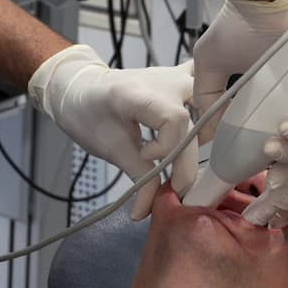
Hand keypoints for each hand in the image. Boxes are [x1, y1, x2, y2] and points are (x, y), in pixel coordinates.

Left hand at [30, 44, 196, 217]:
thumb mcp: (110, 148)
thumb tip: (149, 210)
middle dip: (187, 162)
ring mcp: (174, 77)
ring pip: (208, 106)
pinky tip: (205, 127)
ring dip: (203, 138)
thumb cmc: (87, 115)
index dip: (168, 147)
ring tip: (183, 159)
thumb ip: (138, 177)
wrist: (79, 88)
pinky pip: (203, 87)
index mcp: (138, 94)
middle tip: (176, 188)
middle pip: (194, 122)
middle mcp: (163, 81)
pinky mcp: (179, 79)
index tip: (147, 158)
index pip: (175, 120)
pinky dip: (208, 108)